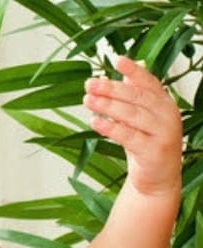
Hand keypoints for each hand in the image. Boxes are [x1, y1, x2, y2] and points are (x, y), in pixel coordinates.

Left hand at [83, 55, 181, 195]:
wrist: (157, 179)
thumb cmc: (145, 145)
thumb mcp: (140, 119)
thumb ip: (132, 97)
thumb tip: (119, 73)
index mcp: (164, 103)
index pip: (149, 82)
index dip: (134, 71)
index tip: (117, 59)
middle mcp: (168, 115)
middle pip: (137, 97)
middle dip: (112, 88)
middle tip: (89, 83)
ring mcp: (163, 133)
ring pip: (133, 115)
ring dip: (108, 106)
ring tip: (87, 99)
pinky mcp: (154, 151)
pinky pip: (129, 137)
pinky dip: (111, 128)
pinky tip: (94, 121)